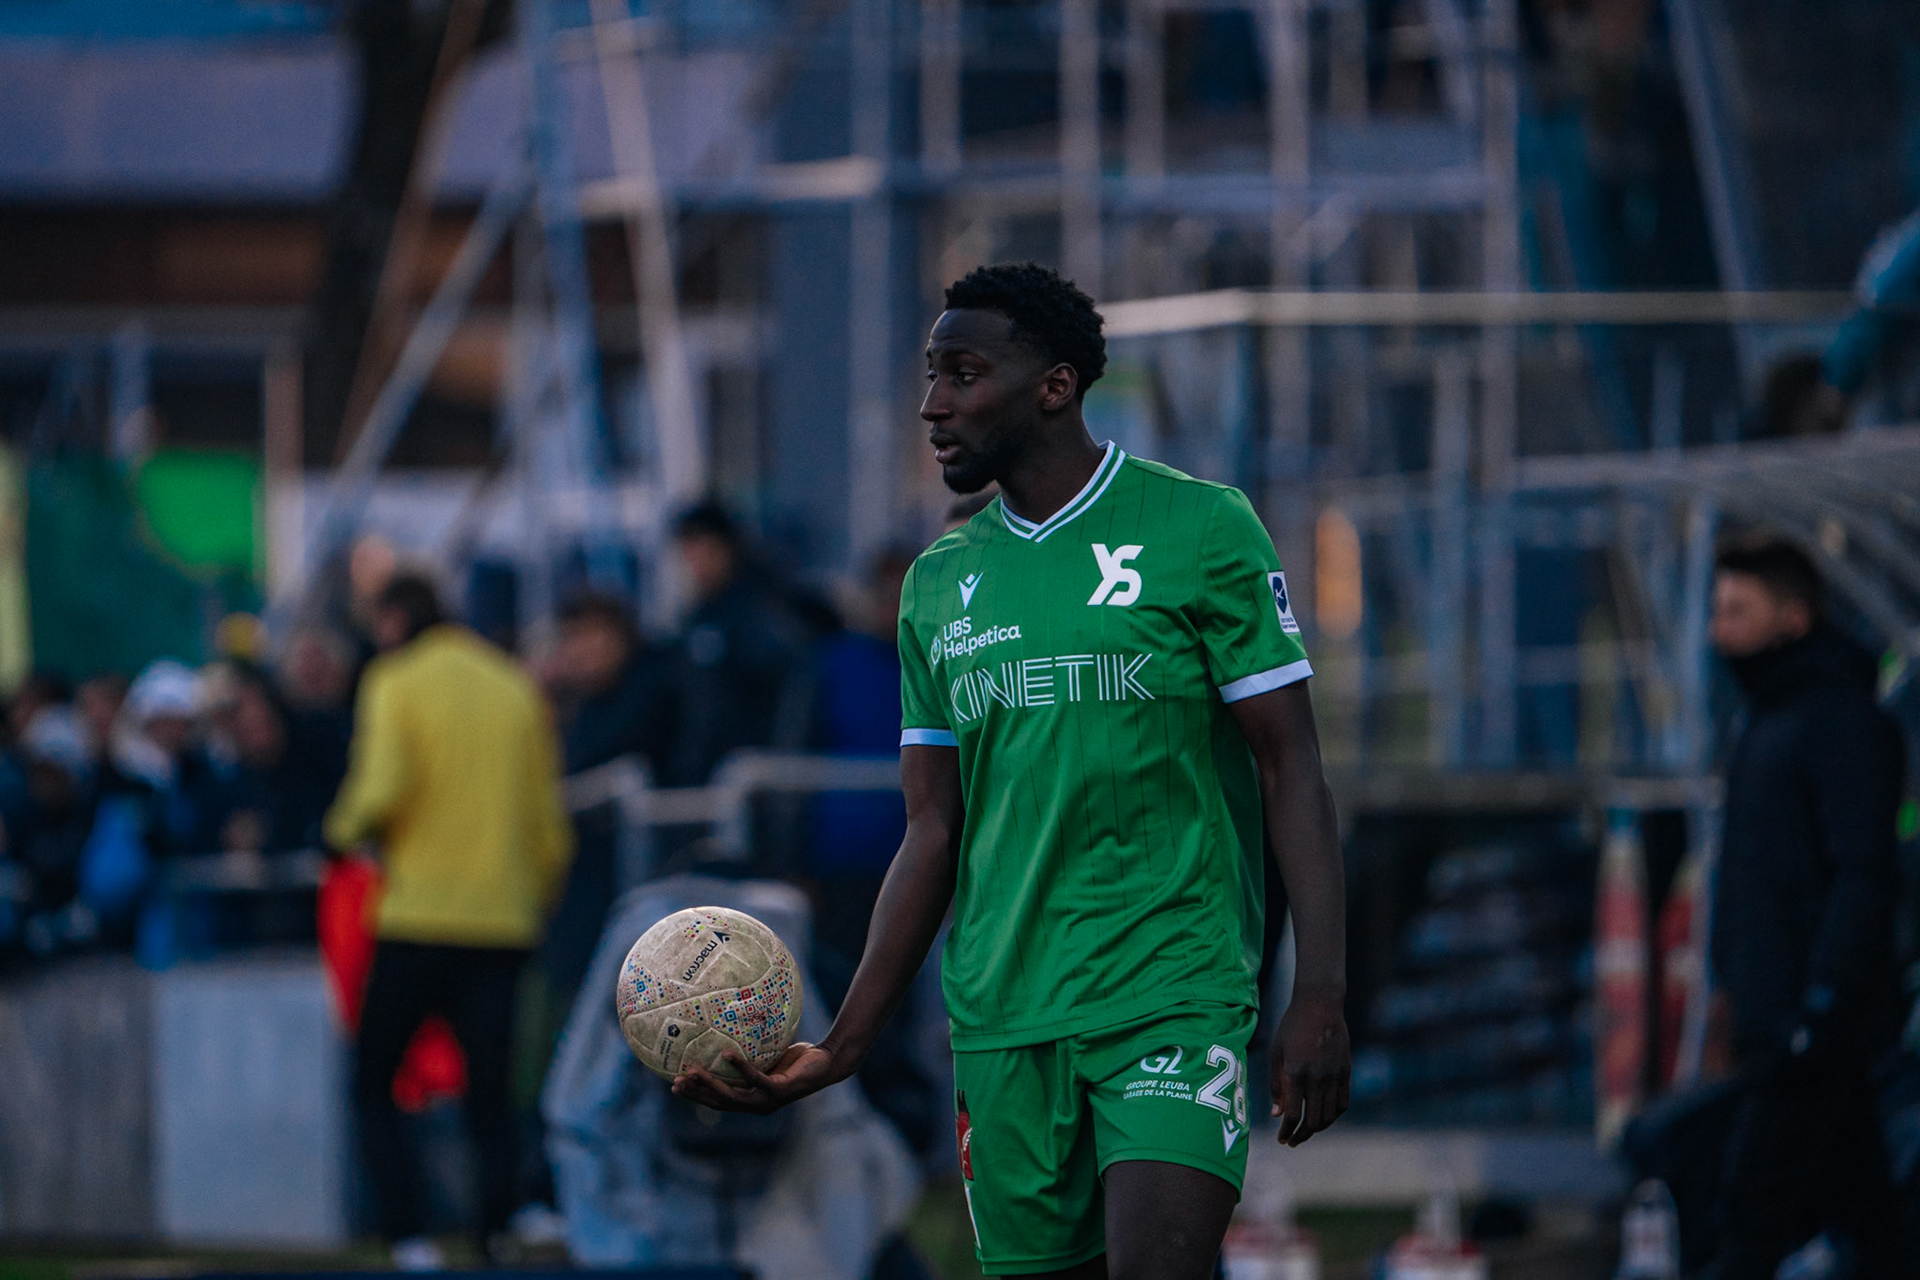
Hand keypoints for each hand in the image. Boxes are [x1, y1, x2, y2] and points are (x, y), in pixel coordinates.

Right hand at [671, 1041, 840, 1113]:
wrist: (827, 1062)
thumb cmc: (798, 1059)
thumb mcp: (768, 1057)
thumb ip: (750, 1053)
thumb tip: (729, 1030)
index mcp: (752, 1099)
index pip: (718, 1101)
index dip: (697, 1096)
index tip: (676, 1085)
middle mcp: (758, 1105)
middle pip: (720, 1103)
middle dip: (696, 1094)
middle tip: (675, 1083)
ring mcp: (768, 1100)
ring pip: (733, 1096)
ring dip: (711, 1084)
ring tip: (692, 1071)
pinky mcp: (780, 1090)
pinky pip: (756, 1079)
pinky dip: (740, 1068)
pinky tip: (726, 1054)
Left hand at [1270, 989, 1349, 1146]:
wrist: (1320, 1005)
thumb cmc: (1292, 1027)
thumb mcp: (1276, 1052)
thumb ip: (1276, 1084)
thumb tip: (1277, 1114)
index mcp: (1296, 1073)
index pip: (1293, 1114)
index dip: (1286, 1131)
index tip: (1282, 1139)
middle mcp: (1317, 1078)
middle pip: (1313, 1121)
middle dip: (1301, 1135)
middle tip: (1292, 1141)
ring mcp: (1334, 1076)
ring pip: (1330, 1116)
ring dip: (1318, 1128)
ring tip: (1306, 1131)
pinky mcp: (1346, 1072)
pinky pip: (1343, 1103)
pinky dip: (1334, 1115)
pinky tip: (1324, 1117)